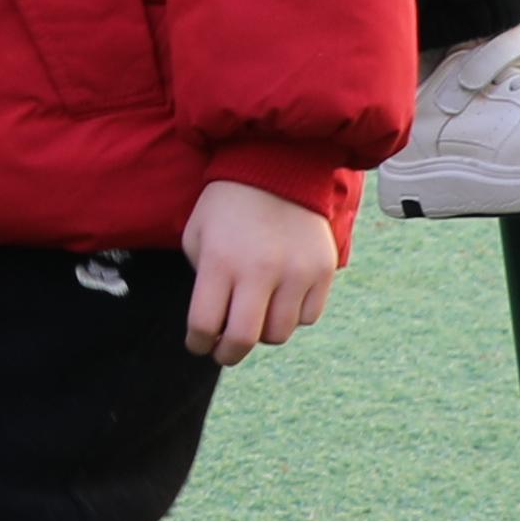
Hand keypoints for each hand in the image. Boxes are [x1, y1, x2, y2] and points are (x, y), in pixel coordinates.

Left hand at [178, 179, 337, 363]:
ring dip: (262, 332)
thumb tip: (213, 325)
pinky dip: (292, 315)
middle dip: (228, 354)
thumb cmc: (227, 206)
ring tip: (254, 315)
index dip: (198, 344)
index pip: (205, 325)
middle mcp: (260, 270)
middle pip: (244, 340)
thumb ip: (202, 281)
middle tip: (223, 351)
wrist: (277, 165)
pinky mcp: (322, 270)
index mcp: (220, 261)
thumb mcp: (197, 236)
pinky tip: (281, 296)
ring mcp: (296, 271)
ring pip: (279, 334)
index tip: (198, 344)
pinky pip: (308, 317)